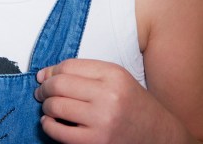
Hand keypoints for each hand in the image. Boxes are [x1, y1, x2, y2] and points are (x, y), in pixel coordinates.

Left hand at [34, 59, 187, 143]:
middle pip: (60, 84)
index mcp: (114, 75)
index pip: (69, 66)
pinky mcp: (96, 142)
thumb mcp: (119, 81)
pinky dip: (48, 126)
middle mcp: (108, 96)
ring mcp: (102, 121)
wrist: (160, 136)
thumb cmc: (136, 108)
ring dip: (46, 106)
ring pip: (56, 106)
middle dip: (45, 88)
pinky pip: (59, 131)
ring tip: (48, 108)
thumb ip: (87, 74)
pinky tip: (51, 123)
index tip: (45, 76)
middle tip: (41, 92)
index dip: (51, 71)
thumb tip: (46, 74)